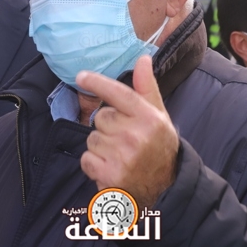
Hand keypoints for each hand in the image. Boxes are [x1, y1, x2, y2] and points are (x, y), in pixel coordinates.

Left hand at [77, 55, 178, 207]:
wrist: (165, 188)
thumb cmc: (158, 146)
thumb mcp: (158, 116)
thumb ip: (147, 87)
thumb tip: (142, 58)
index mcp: (149, 117)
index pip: (119, 93)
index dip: (98, 82)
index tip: (81, 76)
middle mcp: (136, 135)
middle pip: (100, 118)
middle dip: (107, 127)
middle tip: (125, 139)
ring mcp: (122, 156)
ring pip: (92, 139)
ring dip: (100, 147)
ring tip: (119, 155)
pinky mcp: (110, 175)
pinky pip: (86, 159)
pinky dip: (94, 164)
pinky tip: (110, 168)